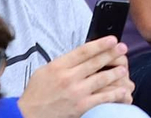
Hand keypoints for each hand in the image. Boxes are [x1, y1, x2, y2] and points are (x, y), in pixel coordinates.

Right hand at [16, 37, 134, 117]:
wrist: (26, 116)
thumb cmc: (35, 94)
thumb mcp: (44, 71)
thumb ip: (63, 63)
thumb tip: (82, 55)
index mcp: (58, 66)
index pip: (83, 51)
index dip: (100, 44)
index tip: (112, 39)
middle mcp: (68, 78)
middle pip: (95, 62)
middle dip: (112, 54)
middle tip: (123, 48)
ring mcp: (75, 93)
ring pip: (101, 79)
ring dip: (115, 72)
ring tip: (123, 68)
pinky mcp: (80, 107)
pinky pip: (102, 98)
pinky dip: (114, 94)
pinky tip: (123, 90)